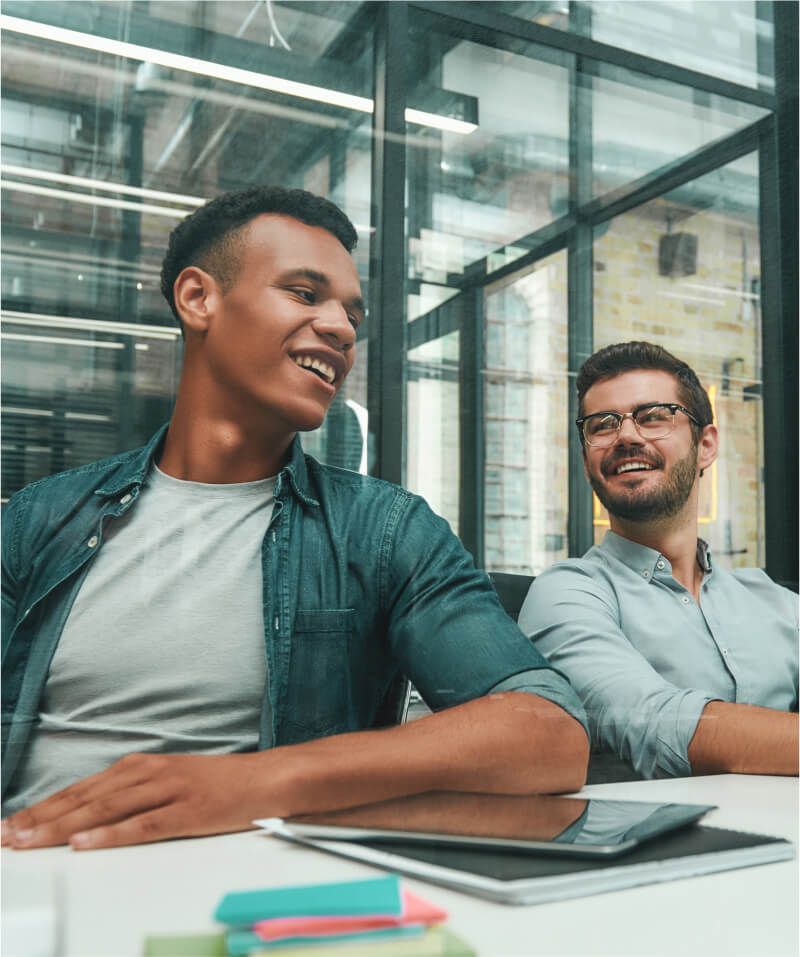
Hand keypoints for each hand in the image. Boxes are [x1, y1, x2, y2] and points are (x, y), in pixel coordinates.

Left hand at [1, 751, 279, 850]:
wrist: (266, 778)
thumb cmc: (219, 784)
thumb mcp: (170, 781)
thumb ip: (133, 793)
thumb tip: (89, 815)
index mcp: (142, 766)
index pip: (83, 788)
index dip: (45, 806)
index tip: (14, 823)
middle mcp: (150, 773)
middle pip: (87, 798)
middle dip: (43, 818)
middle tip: (9, 835)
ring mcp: (169, 790)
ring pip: (107, 810)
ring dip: (65, 826)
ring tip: (32, 840)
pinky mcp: (188, 812)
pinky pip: (144, 825)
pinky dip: (112, 834)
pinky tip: (87, 843)